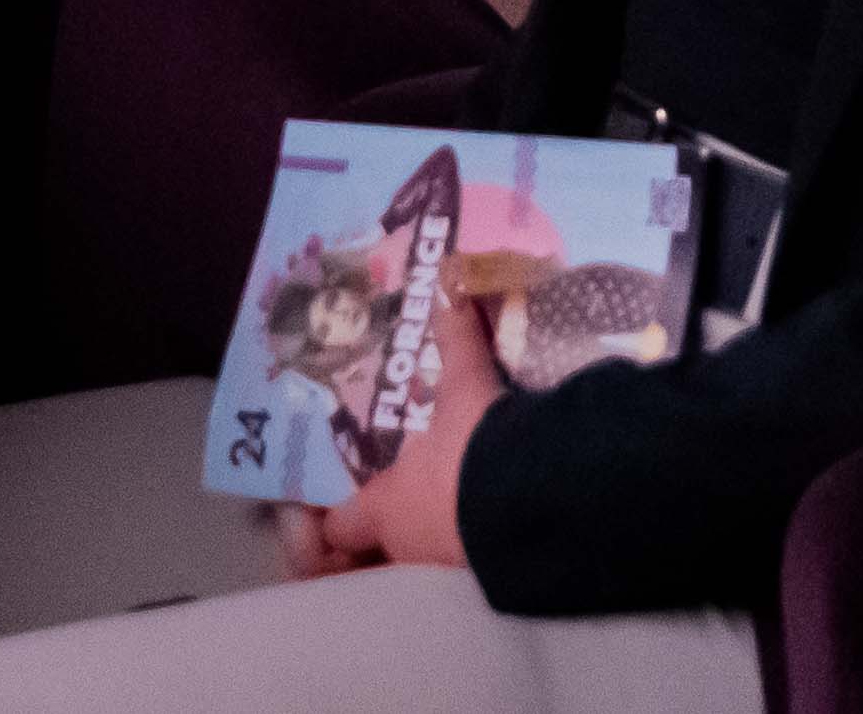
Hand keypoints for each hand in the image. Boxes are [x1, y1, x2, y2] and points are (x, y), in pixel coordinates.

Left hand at [298, 271, 506, 577]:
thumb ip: (456, 342)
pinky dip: (470, 547)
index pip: (338, 527)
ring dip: (425, 539)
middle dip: (380, 533)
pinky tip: (487, 524)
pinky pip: (467, 564)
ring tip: (441, 508)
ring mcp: (449, 568)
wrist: (539, 496)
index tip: (323, 506)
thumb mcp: (466, 388)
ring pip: (419, 563)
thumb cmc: (476, 447)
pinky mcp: (493, 575)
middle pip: (375, 553)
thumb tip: (448, 288)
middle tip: (389, 506)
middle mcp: (410, 545)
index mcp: (387, 507)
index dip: (325, 519)